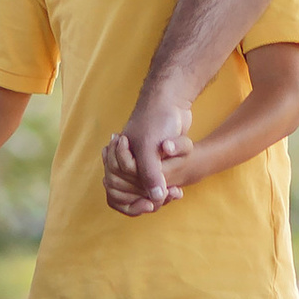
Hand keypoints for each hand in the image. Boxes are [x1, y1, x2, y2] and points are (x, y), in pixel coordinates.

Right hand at [111, 91, 194, 212]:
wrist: (170, 99)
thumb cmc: (156, 120)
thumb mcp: (150, 148)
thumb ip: (149, 173)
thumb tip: (156, 198)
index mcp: (121, 159)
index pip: (122, 188)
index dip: (139, 197)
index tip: (157, 199)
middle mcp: (129, 160)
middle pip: (134, 190)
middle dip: (151, 196)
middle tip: (173, 194)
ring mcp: (142, 159)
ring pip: (147, 187)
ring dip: (160, 193)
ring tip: (176, 194)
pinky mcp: (156, 158)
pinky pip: (157, 180)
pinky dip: (165, 187)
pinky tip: (178, 191)